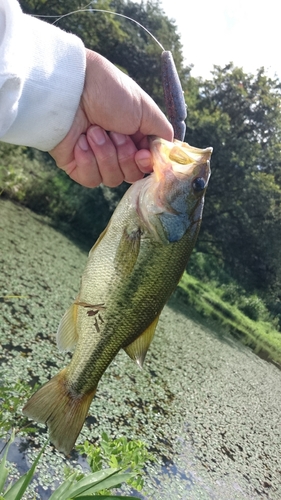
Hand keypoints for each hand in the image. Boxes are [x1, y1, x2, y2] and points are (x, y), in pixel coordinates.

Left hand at [50, 50, 172, 187]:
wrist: (71, 88)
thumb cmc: (108, 92)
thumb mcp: (145, 109)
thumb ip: (162, 133)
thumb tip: (171, 150)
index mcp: (134, 137)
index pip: (145, 165)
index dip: (145, 164)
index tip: (142, 154)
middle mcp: (116, 149)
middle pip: (130, 176)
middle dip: (124, 156)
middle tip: (115, 133)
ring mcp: (96, 159)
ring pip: (111, 179)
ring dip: (105, 154)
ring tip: (94, 131)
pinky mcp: (76, 166)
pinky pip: (90, 179)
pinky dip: (88, 161)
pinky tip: (81, 142)